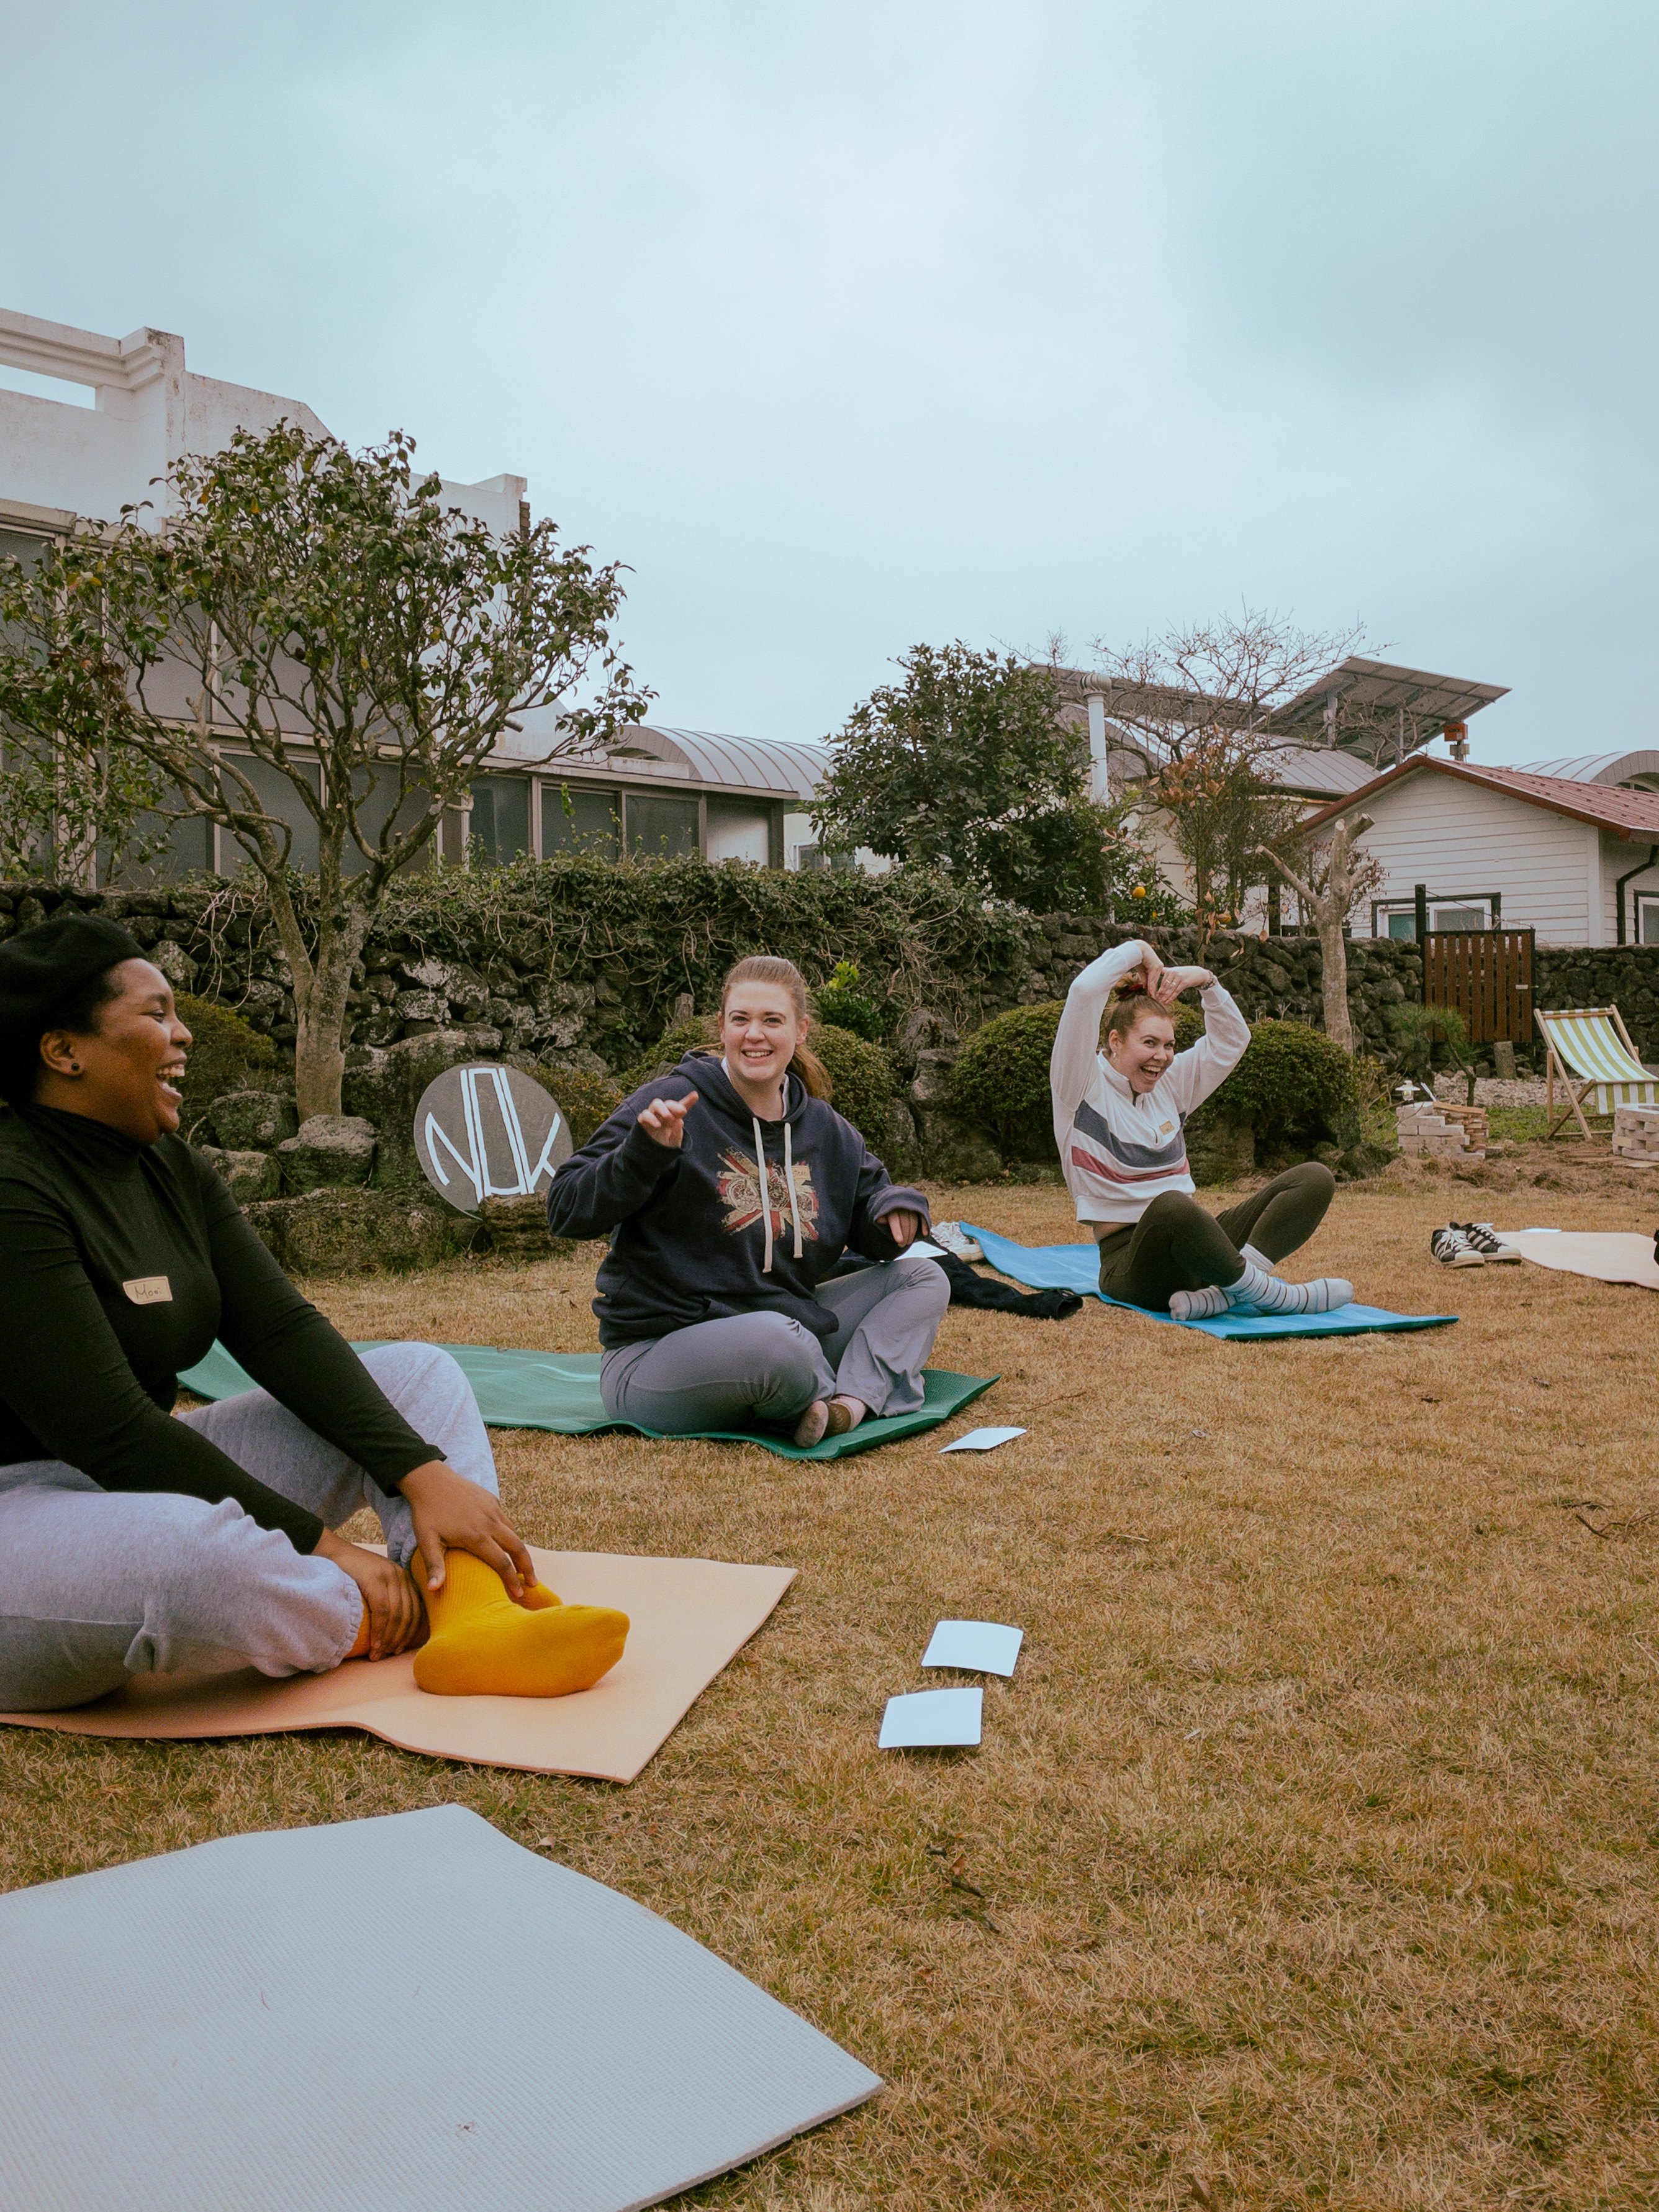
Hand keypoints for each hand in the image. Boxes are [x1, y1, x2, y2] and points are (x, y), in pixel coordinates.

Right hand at [313, 1530, 421, 1659]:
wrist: (332, 1552)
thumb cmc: (351, 1572)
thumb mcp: (375, 1582)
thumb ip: (387, 1597)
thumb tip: (390, 1629)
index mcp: (404, 1578)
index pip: (415, 1610)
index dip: (410, 1633)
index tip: (399, 1649)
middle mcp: (400, 1576)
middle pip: (408, 1614)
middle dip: (399, 1639)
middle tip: (389, 1655)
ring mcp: (389, 1576)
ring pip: (397, 1615)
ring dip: (388, 1639)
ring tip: (378, 1654)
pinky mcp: (375, 1579)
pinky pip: (382, 1610)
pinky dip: (380, 1630)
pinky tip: (374, 1644)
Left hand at [400, 1460, 537, 1602]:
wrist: (430, 1479)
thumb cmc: (426, 1513)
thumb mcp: (427, 1541)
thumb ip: (435, 1566)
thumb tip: (434, 1590)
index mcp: (476, 1536)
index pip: (502, 1563)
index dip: (512, 1580)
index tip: (518, 1594)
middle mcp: (490, 1522)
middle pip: (517, 1548)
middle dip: (527, 1567)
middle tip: (532, 1582)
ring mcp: (493, 1509)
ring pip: (514, 1533)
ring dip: (520, 1550)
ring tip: (522, 1565)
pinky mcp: (492, 1500)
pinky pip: (506, 1520)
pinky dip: (511, 1533)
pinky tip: (506, 1541)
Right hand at [637, 1089, 698, 1148]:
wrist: (652, 1154)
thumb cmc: (665, 1144)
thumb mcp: (675, 1140)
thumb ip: (677, 1131)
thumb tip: (679, 1121)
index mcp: (673, 1116)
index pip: (680, 1107)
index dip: (688, 1101)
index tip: (695, 1096)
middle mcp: (663, 1114)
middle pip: (667, 1103)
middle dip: (674, 1106)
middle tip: (682, 1111)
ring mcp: (653, 1116)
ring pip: (655, 1104)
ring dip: (663, 1109)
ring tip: (669, 1118)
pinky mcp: (643, 1121)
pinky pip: (644, 1115)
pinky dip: (650, 1118)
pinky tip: (658, 1125)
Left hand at [884, 1208, 921, 1248]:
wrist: (895, 1202)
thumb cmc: (886, 1213)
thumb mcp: (880, 1215)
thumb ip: (881, 1219)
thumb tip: (880, 1220)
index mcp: (890, 1207)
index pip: (894, 1220)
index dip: (896, 1231)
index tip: (899, 1241)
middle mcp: (901, 1205)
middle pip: (905, 1222)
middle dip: (904, 1236)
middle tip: (902, 1245)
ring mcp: (911, 1206)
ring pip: (913, 1221)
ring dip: (912, 1234)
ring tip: (908, 1242)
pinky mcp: (918, 1208)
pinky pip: (922, 1217)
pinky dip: (925, 1226)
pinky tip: (925, 1234)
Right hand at [1123, 941, 1164, 996]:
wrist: (1137, 949)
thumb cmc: (1138, 958)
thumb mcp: (1142, 970)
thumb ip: (1145, 978)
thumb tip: (1146, 988)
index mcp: (1157, 967)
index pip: (1154, 979)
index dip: (1153, 987)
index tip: (1152, 995)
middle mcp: (1159, 967)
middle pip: (1155, 980)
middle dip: (1153, 990)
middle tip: (1153, 999)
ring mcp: (1159, 966)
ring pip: (1154, 980)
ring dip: (1152, 989)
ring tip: (1151, 997)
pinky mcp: (1156, 966)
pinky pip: (1153, 977)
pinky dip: (1151, 985)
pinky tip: (1150, 992)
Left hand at [1152, 963, 1213, 1002]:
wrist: (1199, 973)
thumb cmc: (1185, 973)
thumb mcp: (1176, 970)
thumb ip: (1167, 971)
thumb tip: (1159, 970)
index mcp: (1170, 970)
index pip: (1162, 981)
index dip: (1158, 989)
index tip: (1154, 995)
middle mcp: (1174, 973)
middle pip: (1165, 985)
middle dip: (1160, 993)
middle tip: (1156, 1000)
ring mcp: (1179, 977)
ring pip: (1170, 989)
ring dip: (1165, 996)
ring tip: (1161, 1002)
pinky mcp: (1185, 982)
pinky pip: (1176, 991)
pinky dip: (1172, 997)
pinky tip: (1168, 1001)